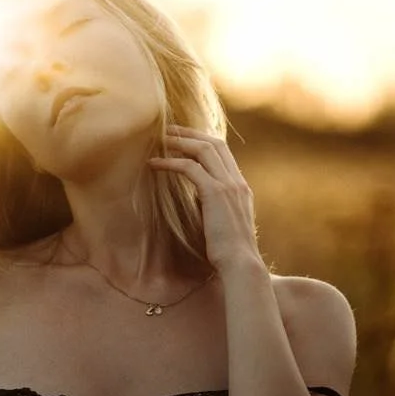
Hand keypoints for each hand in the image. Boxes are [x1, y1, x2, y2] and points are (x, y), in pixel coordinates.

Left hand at [148, 124, 265, 273]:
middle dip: (189, 133)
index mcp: (240, 188)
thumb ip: (213, 205)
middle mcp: (237, 182)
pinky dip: (171, 162)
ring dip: (179, 141)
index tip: (182, 139)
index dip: (201, 141)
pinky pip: (190, 168)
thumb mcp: (222, 223)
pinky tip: (153, 164)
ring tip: (158, 139)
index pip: (223, 152)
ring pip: (204, 149)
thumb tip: (196, 198)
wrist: (240, 265)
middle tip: (166, 130)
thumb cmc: (228, 252)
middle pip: (214, 142)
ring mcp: (229, 185)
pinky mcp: (216, 193)